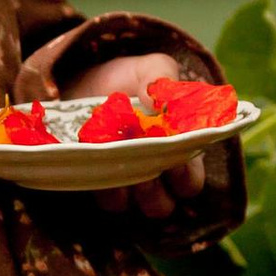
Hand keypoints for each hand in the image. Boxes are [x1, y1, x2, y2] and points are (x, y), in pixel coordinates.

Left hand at [25, 43, 205, 223]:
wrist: (85, 80)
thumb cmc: (129, 78)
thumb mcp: (151, 69)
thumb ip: (162, 78)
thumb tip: (159, 101)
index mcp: (178, 151)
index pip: (190, 182)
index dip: (186, 177)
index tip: (175, 160)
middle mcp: (154, 174)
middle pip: (163, 205)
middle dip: (155, 194)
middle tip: (146, 172)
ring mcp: (125, 181)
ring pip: (131, 206)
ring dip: (128, 193)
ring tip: (119, 164)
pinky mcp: (97, 181)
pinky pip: (105, 198)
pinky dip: (103, 185)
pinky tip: (96, 160)